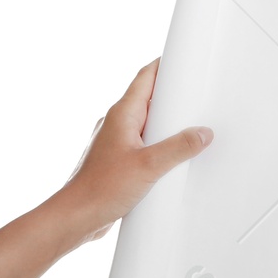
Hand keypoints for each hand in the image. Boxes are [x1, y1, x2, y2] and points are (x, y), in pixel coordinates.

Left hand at [63, 60, 212, 243]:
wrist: (76, 217)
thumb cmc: (100, 189)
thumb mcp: (150, 166)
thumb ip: (178, 148)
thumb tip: (201, 134)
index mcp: (121, 115)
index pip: (145, 77)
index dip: (164, 65)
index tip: (183, 61)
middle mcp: (116, 125)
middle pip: (148, 100)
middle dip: (171, 99)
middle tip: (194, 99)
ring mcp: (115, 144)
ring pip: (145, 126)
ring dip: (165, 128)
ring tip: (188, 132)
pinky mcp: (116, 163)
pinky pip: (141, 147)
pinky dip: (157, 148)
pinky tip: (169, 162)